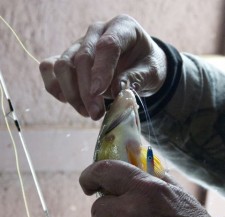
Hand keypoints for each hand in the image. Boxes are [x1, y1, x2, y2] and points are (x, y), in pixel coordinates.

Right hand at [39, 14, 166, 119]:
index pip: (107, 45)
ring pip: (62, 65)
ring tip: (88, 112)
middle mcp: (97, 33)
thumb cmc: (145, 66)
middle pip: (82, 58)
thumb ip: (137, 77)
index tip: (99, 93)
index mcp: (122, 28)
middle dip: (86, 91)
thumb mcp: (152, 72)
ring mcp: (79, 44)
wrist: (138, 64)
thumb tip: (117, 89)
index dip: (101, 70)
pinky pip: (49, 68)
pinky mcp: (67, 57)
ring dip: (71, 93)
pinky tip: (70, 101)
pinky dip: (55, 87)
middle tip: (96, 114)